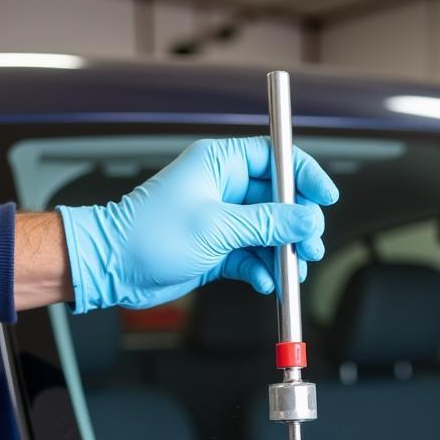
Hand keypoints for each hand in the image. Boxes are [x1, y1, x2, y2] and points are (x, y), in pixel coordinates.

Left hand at [57, 136, 337, 311]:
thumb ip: (269, 223)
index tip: (326, 197)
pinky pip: (251, 256)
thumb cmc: (149, 234)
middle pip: (278, 199)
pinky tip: (264, 281)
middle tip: (311, 245)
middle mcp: (222, 187)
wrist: (114, 267)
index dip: (304, 176)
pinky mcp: (216, 248)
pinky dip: (261, 269)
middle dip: (297, 224)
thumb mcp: (218, 226)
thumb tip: (308, 220)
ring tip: (293, 271)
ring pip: (268, 232)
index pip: (276, 158)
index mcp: (219, 163)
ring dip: (283, 252)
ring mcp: (220, 219)